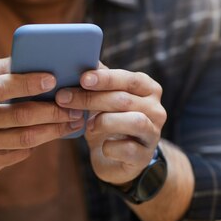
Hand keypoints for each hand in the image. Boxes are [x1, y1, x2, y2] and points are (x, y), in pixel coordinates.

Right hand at [0, 57, 83, 175]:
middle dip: (53, 111)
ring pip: (24, 138)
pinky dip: (37, 142)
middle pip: (19, 116)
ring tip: (73, 122)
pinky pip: (20, 153)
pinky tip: (52, 133)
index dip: (28, 83)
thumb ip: (4, 68)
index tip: (53, 78)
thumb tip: (39, 58)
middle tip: (76, 106)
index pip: (0, 87)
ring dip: (54, 130)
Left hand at [55, 64, 165, 185]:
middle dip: (91, 99)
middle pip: (124, 100)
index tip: (82, 79)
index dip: (106, 79)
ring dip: (104, 121)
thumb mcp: (102, 100)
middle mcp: (156, 109)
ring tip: (87, 125)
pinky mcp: (144, 156)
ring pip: (134, 121)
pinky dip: (110, 147)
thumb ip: (96, 81)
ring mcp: (153, 134)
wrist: (117, 160)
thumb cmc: (108, 122)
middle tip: (63, 98)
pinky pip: (129, 149)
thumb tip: (77, 60)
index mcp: (148, 89)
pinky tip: (102, 147)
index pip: (129, 79)